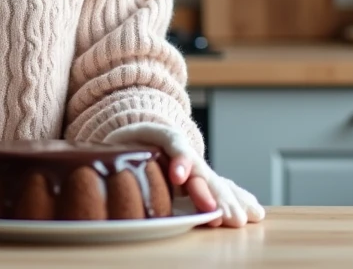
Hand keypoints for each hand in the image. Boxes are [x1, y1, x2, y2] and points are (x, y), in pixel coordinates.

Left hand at [104, 123, 264, 227]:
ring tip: (240, 219)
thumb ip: (111, 149)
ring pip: (215, 183)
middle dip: (212, 193)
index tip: (177, 175)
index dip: (177, 158)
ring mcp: (196, 168)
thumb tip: (97, 162)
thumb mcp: (115, 138)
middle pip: (200, 171)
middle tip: (223, 214)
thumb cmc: (125, 141)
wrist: (140, 133)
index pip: (173, 144)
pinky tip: (255, 213)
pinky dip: (239, 200)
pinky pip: (224, 189)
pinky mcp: (202, 181)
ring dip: (228, 202)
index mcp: (161, 136)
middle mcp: (184, 153)